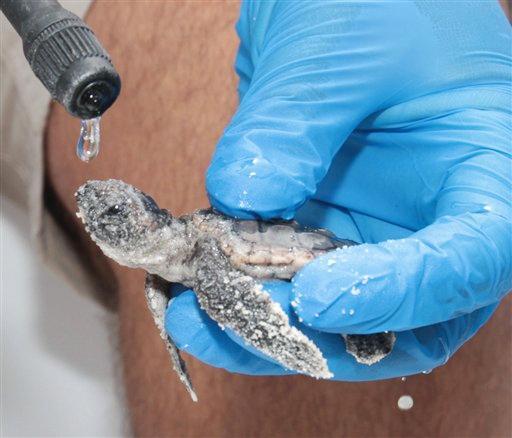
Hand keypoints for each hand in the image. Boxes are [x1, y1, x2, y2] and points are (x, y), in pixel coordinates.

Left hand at [165, 1, 510, 379]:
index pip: (467, 259)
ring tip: (191, 317)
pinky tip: (195, 291)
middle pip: (401, 320)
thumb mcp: (343, 43)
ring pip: (334, 320)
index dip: (399, 292)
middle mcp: (432, 220)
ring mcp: (372, 234)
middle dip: (318, 337)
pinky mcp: (320, 232)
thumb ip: (298, 120)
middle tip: (234, 321)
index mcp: (482, 173)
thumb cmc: (379, 1)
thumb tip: (245, 192)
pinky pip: (288, 285)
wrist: (349, 1)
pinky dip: (244, 298)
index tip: (318, 295)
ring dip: (264, 329)